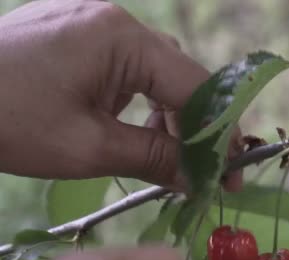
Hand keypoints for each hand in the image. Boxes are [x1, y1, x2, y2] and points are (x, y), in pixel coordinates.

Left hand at [0, 0, 241, 191]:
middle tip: (201, 171)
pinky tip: (132, 127)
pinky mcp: (75, 32)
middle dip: (194, 126)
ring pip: (153, 70)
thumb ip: (154, 157)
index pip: (195, 85)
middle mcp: (115, 19)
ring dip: (166, 114)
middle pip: (177, 74)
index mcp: (121, 38)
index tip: (234, 171)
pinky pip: (125, 65)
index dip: (221, 131)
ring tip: (165, 155)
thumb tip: (199, 178)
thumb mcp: (88, 148)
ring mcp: (92, 22)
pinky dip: (138, 100)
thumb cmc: (7, 122)